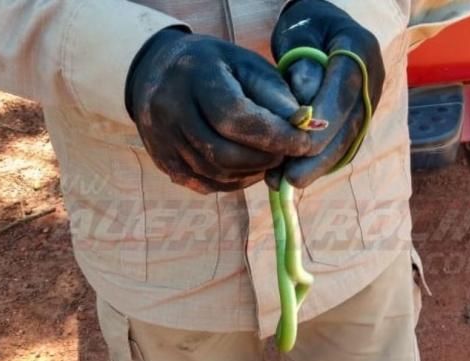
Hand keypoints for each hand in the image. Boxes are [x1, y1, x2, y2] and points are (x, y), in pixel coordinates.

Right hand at [127, 28, 311, 193]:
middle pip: (225, 153)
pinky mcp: (163, 162)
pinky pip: (205, 184)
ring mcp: (163, 140)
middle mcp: (171, 110)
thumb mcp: (249, 66)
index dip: (275, 136)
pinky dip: (235, 181)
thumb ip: (277, 97)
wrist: (159, 71)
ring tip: (271, 158)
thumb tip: (309, 129)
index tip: (305, 142)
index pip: (236, 118)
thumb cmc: (217, 67)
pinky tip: (249, 167)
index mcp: (195, 78)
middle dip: (266, 159)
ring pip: (216, 174)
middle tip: (288, 152)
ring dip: (253, 173)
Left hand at [268, 0, 384, 188]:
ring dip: (318, 167)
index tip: (299, 145)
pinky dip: (320, 163)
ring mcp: (369, 102)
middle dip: (320, 157)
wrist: (325, 27)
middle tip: (291, 180)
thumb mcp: (298, 35)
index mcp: (359, 50)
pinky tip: (293, 175)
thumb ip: (301, 64)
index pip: (344, 92)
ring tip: (286, 183)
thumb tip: (303, 107)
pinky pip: (343, 144)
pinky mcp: (359, 118)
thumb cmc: (305, 28)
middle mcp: (372, 80)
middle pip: (350, 125)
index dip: (324, 123)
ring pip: (348, 141)